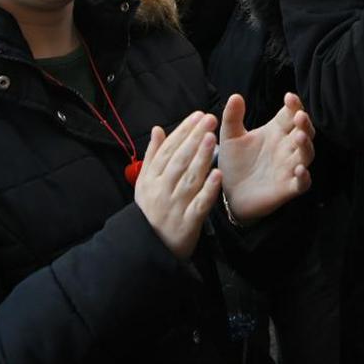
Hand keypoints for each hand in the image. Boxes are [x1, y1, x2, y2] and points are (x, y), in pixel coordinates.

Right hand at [135, 112, 221, 259]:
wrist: (150, 248)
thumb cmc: (151, 209)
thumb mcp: (145, 183)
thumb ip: (152, 156)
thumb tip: (157, 129)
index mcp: (151, 179)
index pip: (168, 150)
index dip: (183, 131)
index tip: (198, 115)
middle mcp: (162, 190)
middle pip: (179, 160)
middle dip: (194, 138)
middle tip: (210, 119)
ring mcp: (175, 207)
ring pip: (189, 179)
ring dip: (201, 158)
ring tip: (213, 138)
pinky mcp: (188, 223)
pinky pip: (199, 204)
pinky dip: (208, 190)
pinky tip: (218, 175)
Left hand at [217, 93, 314, 225]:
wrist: (228, 195)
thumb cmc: (234, 163)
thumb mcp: (230, 138)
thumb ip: (232, 117)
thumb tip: (235, 96)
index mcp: (275, 131)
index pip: (291, 114)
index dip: (294, 105)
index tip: (289, 97)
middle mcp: (286, 148)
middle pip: (304, 131)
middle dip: (305, 123)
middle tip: (299, 115)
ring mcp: (289, 168)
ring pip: (306, 154)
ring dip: (306, 145)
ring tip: (300, 137)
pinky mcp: (287, 188)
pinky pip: (302, 183)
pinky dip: (304, 177)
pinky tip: (300, 170)